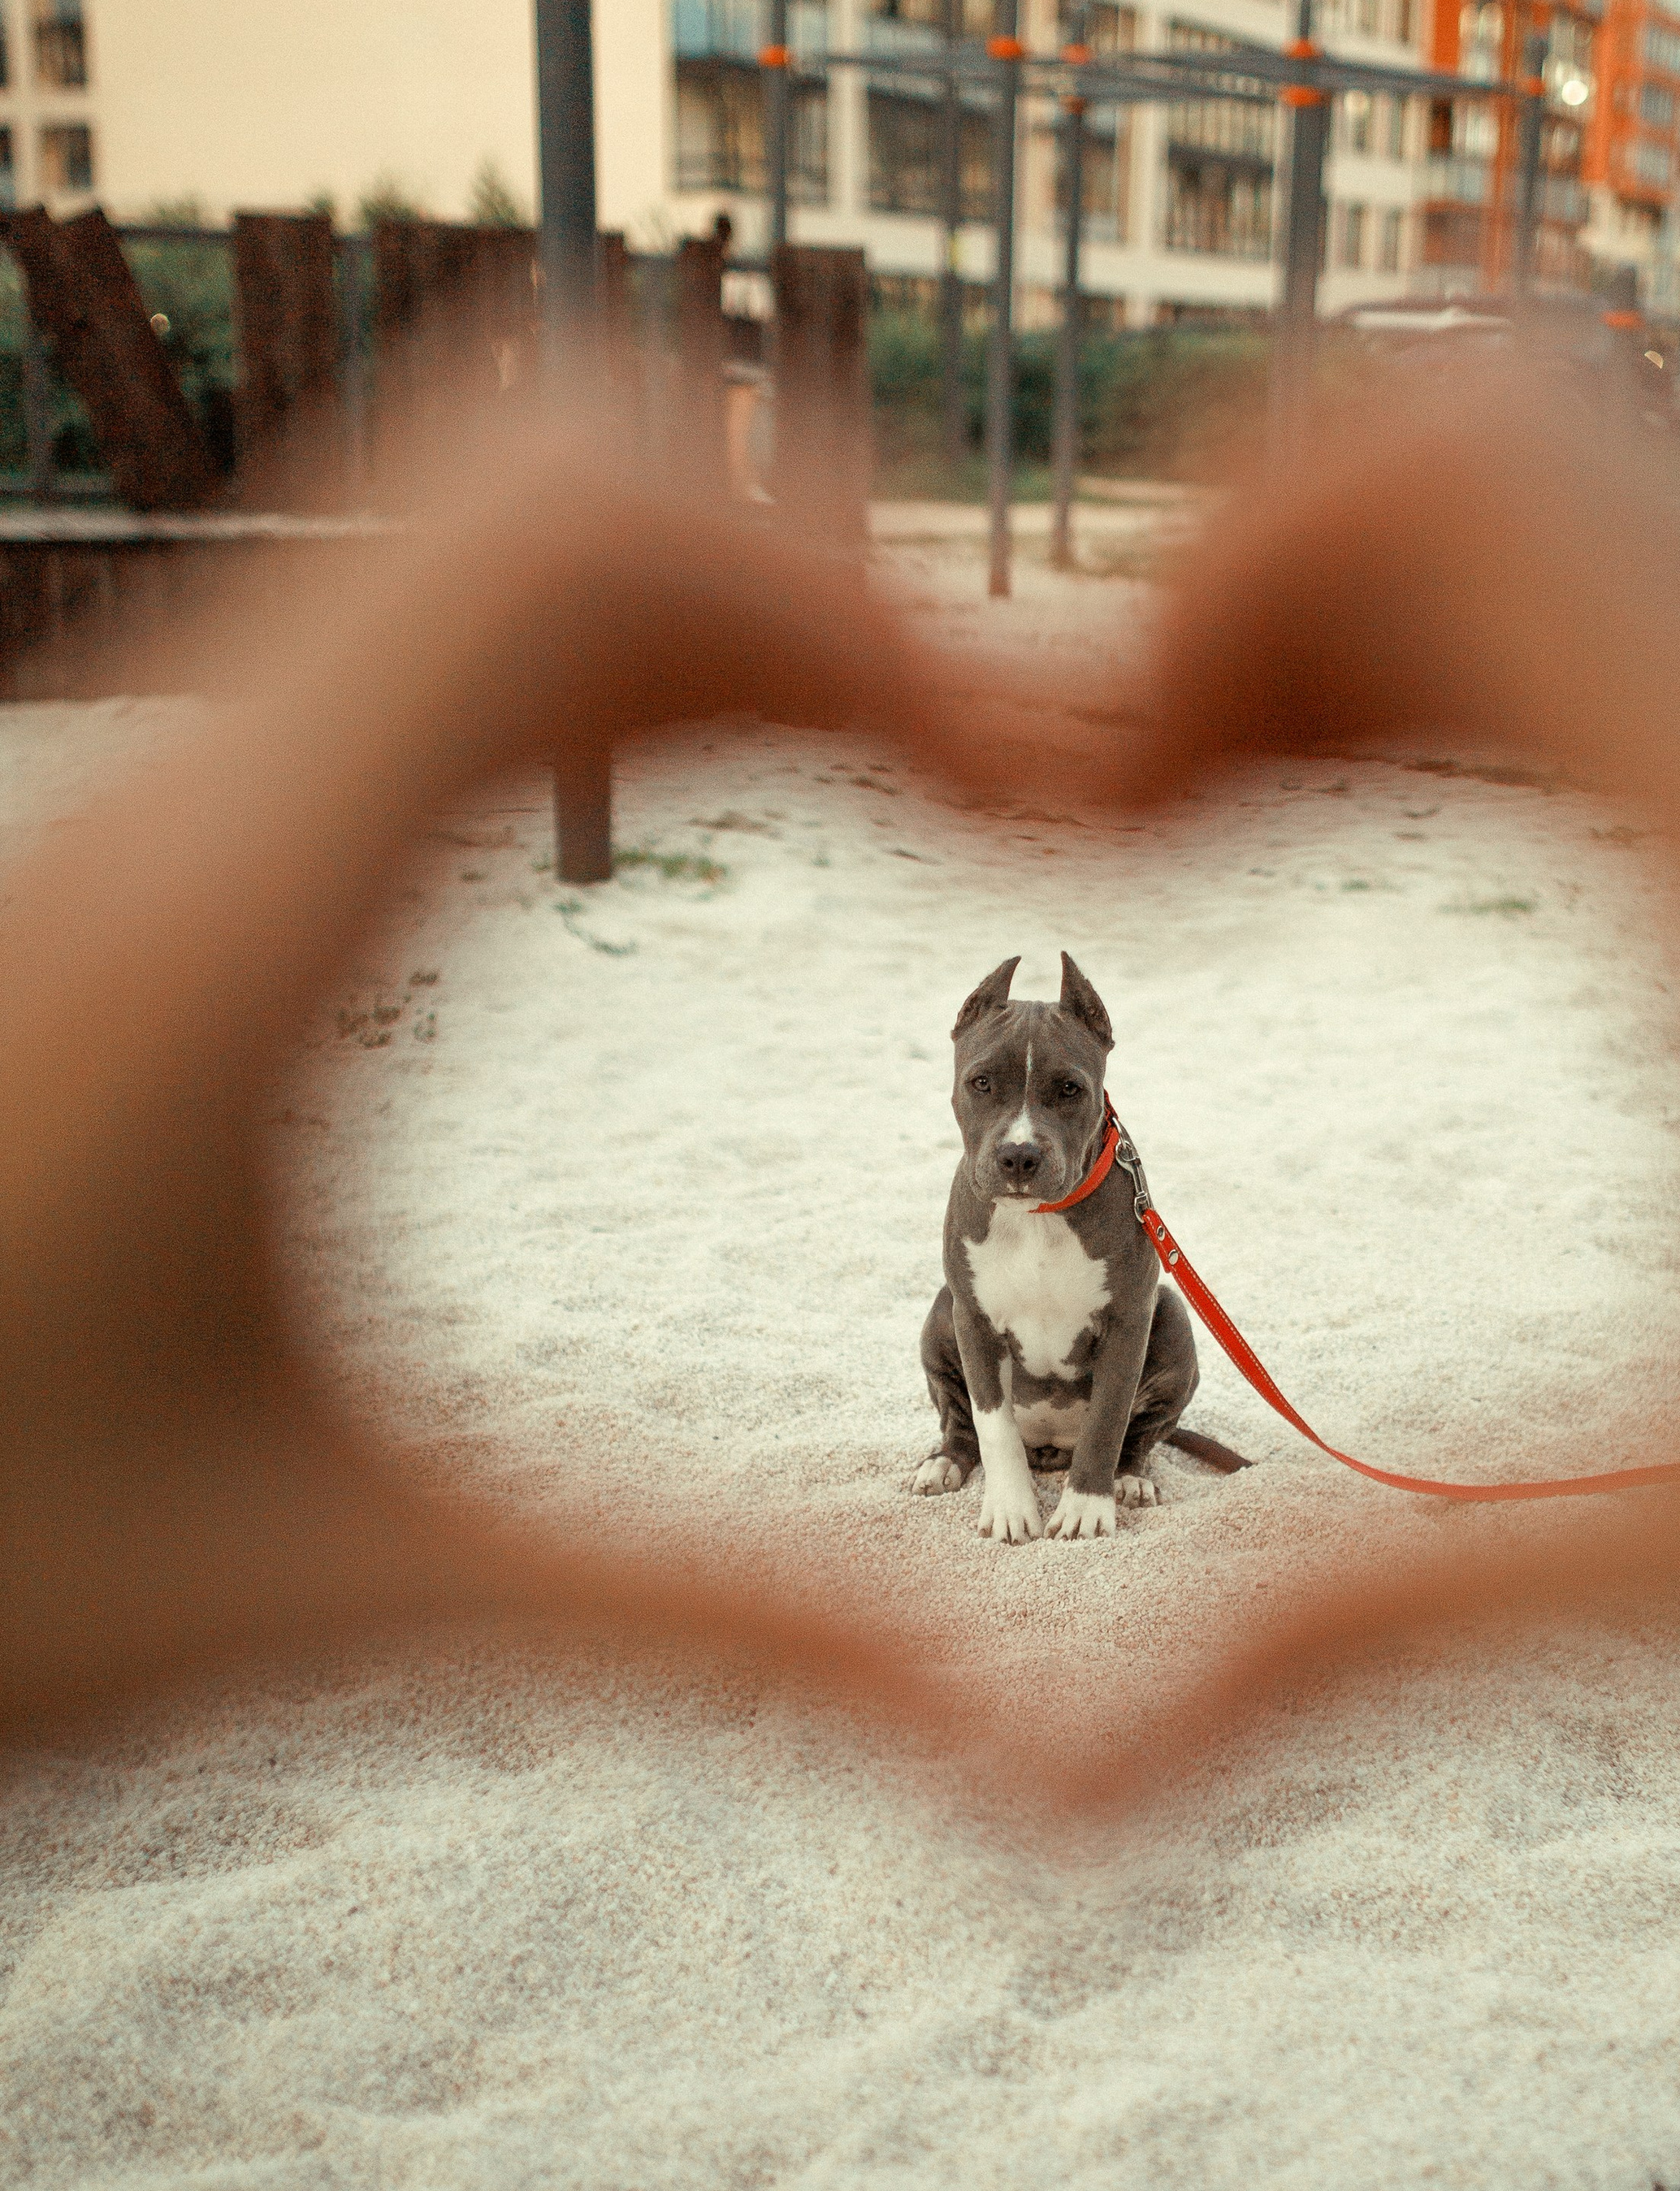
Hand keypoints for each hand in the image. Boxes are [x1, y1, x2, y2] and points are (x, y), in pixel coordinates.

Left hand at [0, 411, 960, 1755]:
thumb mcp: (335, 1602)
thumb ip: (708, 1635)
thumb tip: (1023, 1734)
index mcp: (236, 929)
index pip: (586, 546)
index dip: (869, 621)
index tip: (1027, 827)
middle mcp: (180, 793)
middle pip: (550, 455)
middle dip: (817, 572)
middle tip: (977, 800)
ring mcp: (146, 787)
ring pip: (467, 510)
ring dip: (709, 597)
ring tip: (881, 797)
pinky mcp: (141, 837)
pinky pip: (398, 623)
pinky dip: (593, 655)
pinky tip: (677, 825)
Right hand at [1062, 358, 1679, 1809]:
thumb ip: (1400, 1631)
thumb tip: (1080, 1770)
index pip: (1448, 473)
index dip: (1202, 588)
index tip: (1098, 831)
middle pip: (1487, 434)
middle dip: (1256, 584)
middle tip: (1154, 827)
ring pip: (1588, 505)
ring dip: (1376, 622)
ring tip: (1253, 827)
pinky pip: (1679, 617)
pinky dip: (1503, 669)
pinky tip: (1441, 839)